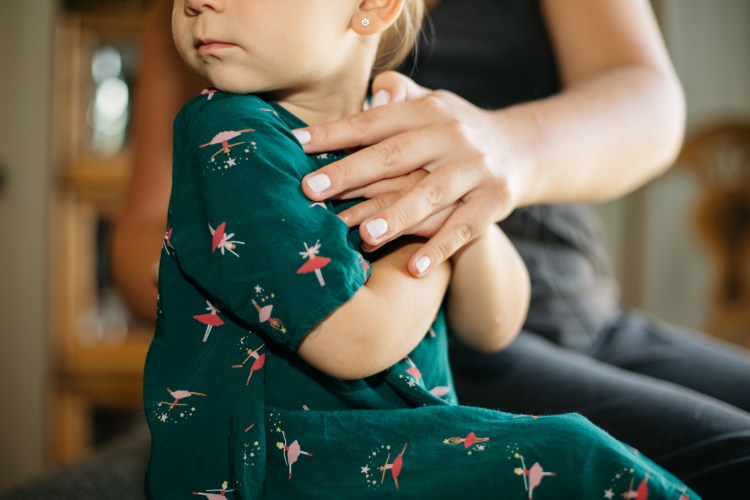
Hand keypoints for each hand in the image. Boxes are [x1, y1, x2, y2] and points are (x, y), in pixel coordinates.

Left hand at [297, 71, 521, 276]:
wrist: (522, 148)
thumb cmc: (456, 131)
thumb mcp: (432, 105)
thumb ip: (400, 97)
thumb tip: (376, 89)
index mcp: (428, 110)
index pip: (373, 123)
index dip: (334, 134)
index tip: (296, 145)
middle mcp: (452, 135)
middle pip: (394, 156)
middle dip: (350, 173)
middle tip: (310, 190)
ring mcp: (476, 168)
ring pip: (430, 194)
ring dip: (396, 215)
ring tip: (363, 234)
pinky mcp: (496, 200)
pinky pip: (464, 228)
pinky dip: (440, 248)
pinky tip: (414, 269)